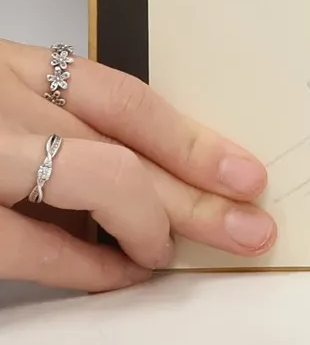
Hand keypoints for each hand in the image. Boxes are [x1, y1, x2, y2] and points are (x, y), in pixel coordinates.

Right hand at [1, 42, 275, 290]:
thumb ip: (50, 132)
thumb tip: (141, 183)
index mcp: (13, 70)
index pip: (124, 100)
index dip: (192, 141)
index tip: (243, 173)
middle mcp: (4, 105)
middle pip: (126, 143)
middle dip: (198, 191)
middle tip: (249, 226)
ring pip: (102, 178)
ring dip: (157, 222)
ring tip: (179, 254)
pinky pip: (40, 245)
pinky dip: (87, 265)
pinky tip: (119, 273)